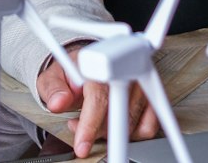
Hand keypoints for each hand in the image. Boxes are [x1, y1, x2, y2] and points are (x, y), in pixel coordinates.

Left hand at [35, 57, 160, 158]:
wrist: (92, 62)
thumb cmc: (75, 71)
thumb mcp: (55, 76)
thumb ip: (54, 88)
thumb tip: (58, 103)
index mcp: (100, 64)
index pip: (98, 98)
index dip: (89, 125)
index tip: (82, 145)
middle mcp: (126, 72)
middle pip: (117, 115)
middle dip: (98, 131)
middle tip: (81, 130)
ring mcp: (142, 84)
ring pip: (132, 124)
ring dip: (111, 132)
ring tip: (94, 122)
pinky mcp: (153, 96)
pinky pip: (148, 127)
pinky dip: (131, 133)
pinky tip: (113, 124)